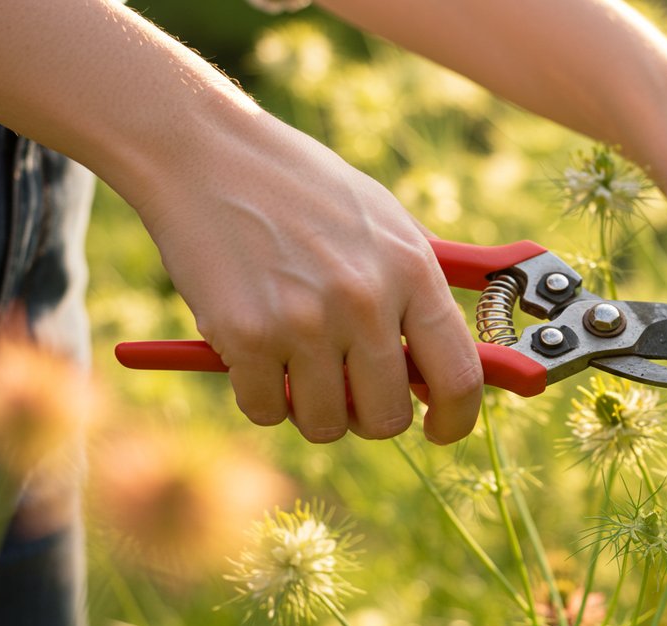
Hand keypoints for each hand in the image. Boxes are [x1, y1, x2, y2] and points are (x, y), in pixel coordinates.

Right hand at [132, 115, 482, 443]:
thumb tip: (452, 353)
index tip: (440, 429)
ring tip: (295, 359)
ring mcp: (305, 322)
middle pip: (388, 417)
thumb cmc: (300, 186)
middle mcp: (366, 301)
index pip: (460, 376)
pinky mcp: (246, 336)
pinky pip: (265, 409)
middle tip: (348, 389)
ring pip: (324, 424)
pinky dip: (259, 394)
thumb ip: (420, 282)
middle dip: (369, 415)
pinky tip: (252, 350)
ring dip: (310, 407)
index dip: (456, 419)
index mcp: (412, 270)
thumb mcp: (383, 217)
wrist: (206, 155)